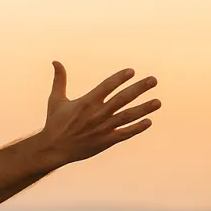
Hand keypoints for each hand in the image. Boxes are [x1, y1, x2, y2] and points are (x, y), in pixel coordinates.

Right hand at [39, 62, 160, 166]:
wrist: (53, 149)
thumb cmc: (55, 123)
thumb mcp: (56, 100)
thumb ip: (60, 80)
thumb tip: (55, 62)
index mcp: (86, 102)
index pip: (107, 86)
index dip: (120, 78)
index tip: (132, 71)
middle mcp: (96, 114)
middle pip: (122, 99)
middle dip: (139, 89)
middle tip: (154, 80)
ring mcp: (102, 128)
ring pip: (127, 116)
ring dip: (143, 109)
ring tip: (158, 102)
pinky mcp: (105, 141)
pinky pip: (124, 134)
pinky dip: (136, 128)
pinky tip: (148, 122)